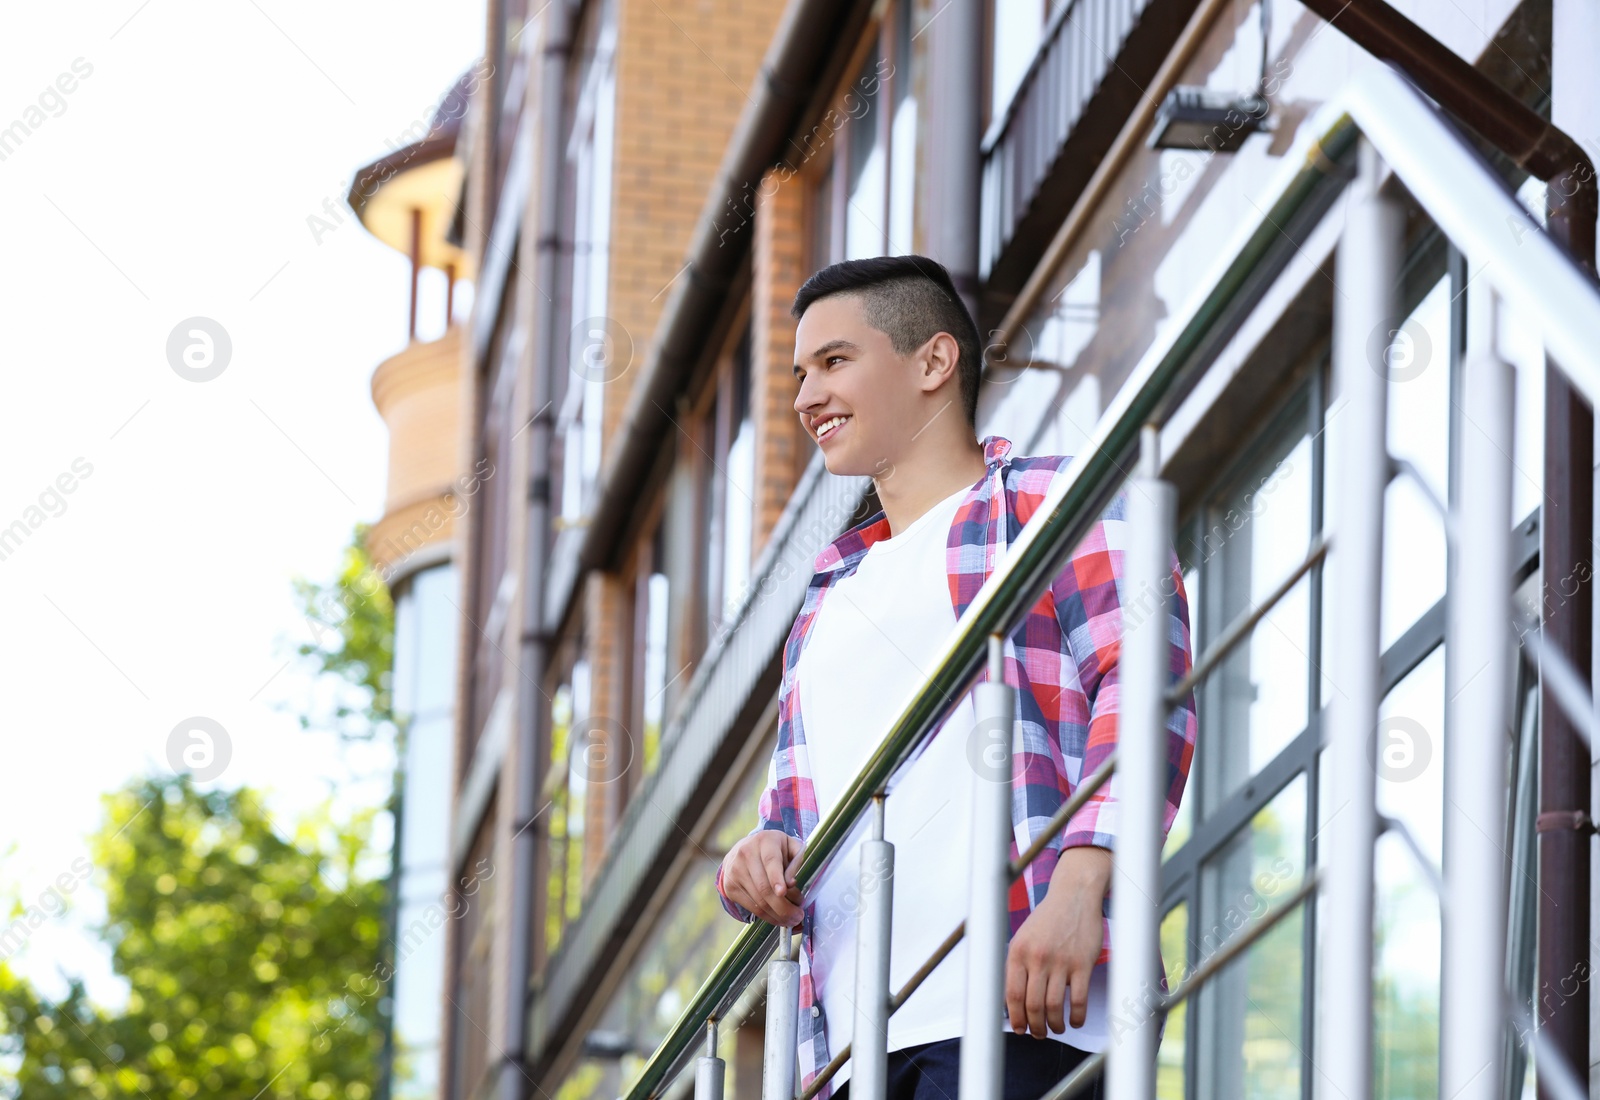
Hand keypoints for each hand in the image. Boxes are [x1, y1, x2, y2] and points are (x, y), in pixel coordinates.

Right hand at [720, 830, 804, 927]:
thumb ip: (796, 860)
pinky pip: (751, 907)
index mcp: (765, 841)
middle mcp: (746, 854)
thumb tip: (791, 883)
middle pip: (764, 887)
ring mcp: (735, 871)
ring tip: (791, 919)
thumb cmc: (774, 849)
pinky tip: (778, 918)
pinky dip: (767, 916)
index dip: (776, 878)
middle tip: (798, 916)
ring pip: (758, 901)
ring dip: (777, 914)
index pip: (770, 861)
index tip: (783, 892)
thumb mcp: (790, 845)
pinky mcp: (730, 886)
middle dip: (783, 906)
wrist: (744, 848)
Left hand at [1005, 845, 1110, 1036]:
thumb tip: (1012, 1001)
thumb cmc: (1047, 920)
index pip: (1011, 994)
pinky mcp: (1082, 964)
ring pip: (1054, 1006)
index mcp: (1018, 951)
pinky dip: (1077, 1017)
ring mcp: (1060, 961)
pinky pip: (1078, 1000)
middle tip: (1038, 1034)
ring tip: (1056, 1028)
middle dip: (1034, 1027)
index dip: (1015, 1017)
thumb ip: (1018, 965)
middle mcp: (1037, 957)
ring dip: (1054, 1025)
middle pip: (1032, 1005)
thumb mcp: (1023, 937)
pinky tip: (1075, 1020)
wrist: (1073, 896)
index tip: (1019, 1029)